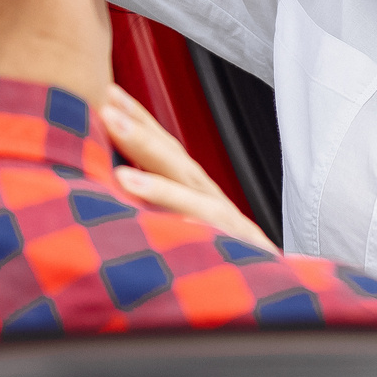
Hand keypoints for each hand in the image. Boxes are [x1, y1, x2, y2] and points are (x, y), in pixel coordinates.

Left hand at [97, 82, 269, 244]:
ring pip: (194, 200)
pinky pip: (217, 242)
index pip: (164, 147)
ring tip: (122, 176)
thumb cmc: (218, 251)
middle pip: (176, 161)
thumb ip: (150, 201)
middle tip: (107, 111)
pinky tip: (176, 225)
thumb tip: (109, 182)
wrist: (269, 283)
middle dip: (142, 135)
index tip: (109, 94)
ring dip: (159, 186)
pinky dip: (197, 231)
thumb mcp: (178, 220)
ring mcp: (226, 223)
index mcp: (191, 188)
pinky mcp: (240, 250)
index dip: (138, 119)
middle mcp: (208, 198)